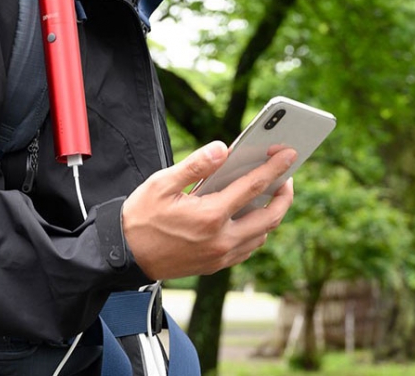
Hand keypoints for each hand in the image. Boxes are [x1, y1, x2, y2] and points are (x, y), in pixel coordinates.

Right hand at [122, 141, 295, 279]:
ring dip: (271, 213)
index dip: (275, 167)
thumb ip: (196, 165)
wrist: (125, 255)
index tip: (289, 153)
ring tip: (268, 193)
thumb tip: (223, 148)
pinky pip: (248, 248)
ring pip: (262, 235)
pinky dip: (257, 230)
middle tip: (285, 176)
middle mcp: (221, 239)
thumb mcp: (162, 184)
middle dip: (284, 193)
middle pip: (271, 216)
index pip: (254, 186)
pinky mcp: (215, 265)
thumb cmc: (141, 216)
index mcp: (210, 215)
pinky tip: (248, 215)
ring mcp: (220, 256)